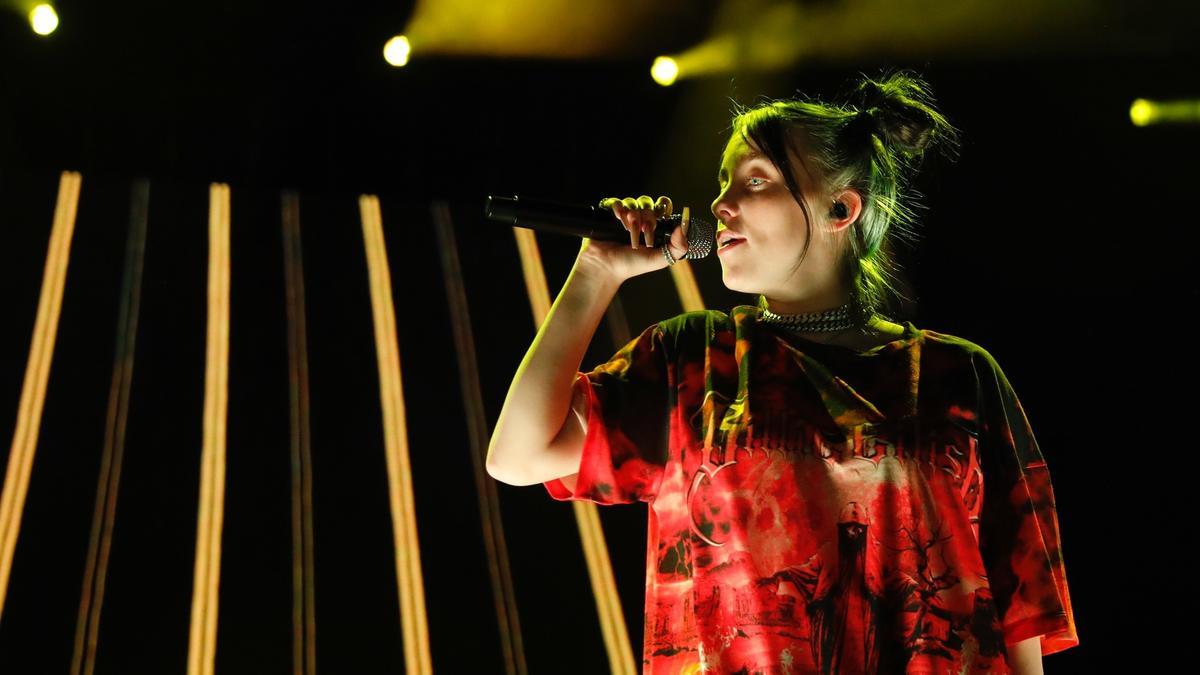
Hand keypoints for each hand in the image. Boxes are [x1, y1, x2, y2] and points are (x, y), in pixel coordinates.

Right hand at [575, 195, 689, 282]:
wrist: (608, 267)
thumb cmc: (633, 264)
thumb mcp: (660, 259)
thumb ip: (678, 247)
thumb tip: (684, 226)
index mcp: (654, 227)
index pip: (663, 206)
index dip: (663, 209)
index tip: (660, 220)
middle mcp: (640, 220)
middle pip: (649, 206)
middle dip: (648, 220)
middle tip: (644, 234)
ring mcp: (625, 217)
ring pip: (634, 204)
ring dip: (633, 217)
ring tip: (628, 231)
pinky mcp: (610, 215)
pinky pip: (617, 202)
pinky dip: (619, 208)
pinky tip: (619, 219)